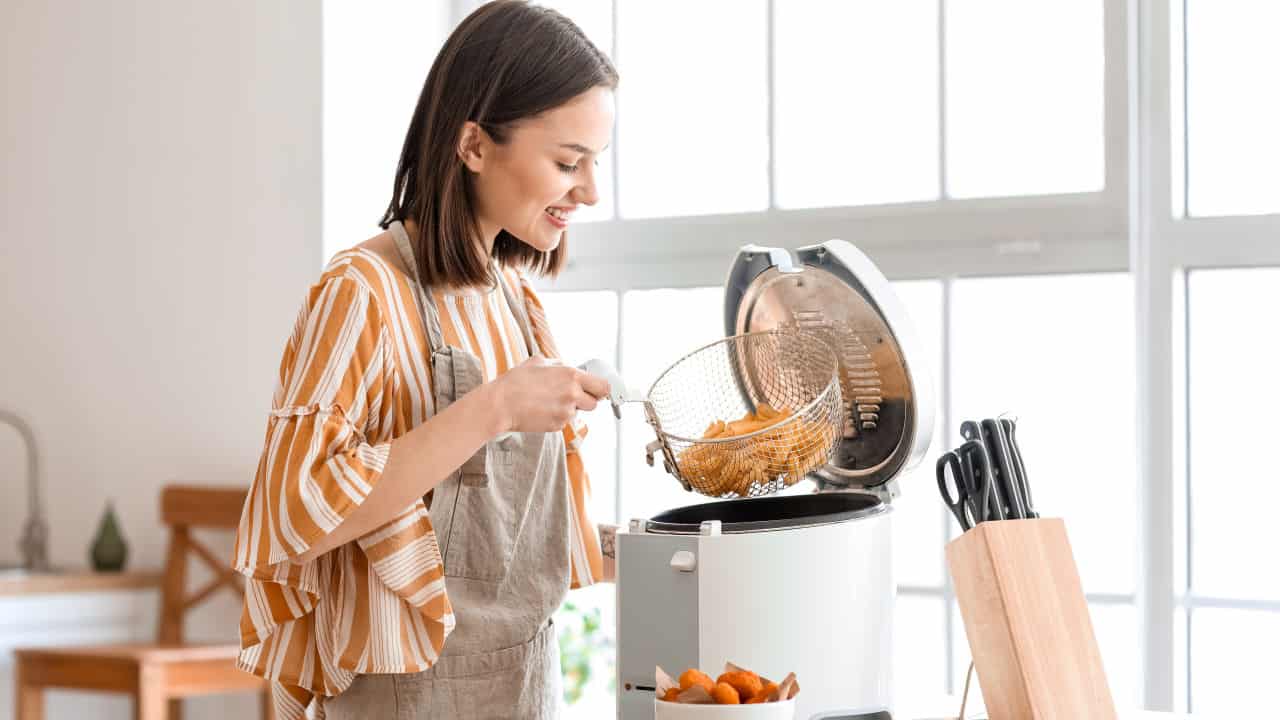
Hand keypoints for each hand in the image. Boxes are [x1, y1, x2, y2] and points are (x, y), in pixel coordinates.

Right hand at [491, 356, 610, 433]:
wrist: (501, 404)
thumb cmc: (516, 381)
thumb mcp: (538, 362)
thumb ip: (558, 365)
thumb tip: (567, 367)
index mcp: (571, 376)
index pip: (604, 386)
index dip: (601, 389)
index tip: (596, 389)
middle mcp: (573, 395)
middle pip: (595, 403)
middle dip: (586, 400)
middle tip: (572, 396)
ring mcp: (566, 413)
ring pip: (577, 413)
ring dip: (569, 409)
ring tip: (549, 402)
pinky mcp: (557, 426)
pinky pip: (564, 421)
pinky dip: (557, 417)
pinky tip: (541, 410)